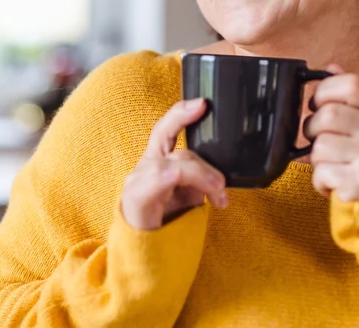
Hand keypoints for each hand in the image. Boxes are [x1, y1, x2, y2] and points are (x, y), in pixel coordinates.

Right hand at [121, 98, 228, 230]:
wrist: (142, 256)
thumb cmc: (163, 223)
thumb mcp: (188, 196)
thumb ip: (199, 179)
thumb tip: (221, 174)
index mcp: (157, 161)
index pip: (165, 130)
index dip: (181, 113)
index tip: (202, 103)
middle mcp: (145, 166)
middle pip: (181, 152)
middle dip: (207, 169)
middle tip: (222, 189)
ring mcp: (138, 181)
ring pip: (176, 165)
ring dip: (202, 178)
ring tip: (218, 197)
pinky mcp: (136, 197)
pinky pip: (161, 178)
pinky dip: (181, 178)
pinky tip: (194, 194)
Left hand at [304, 66, 358, 202]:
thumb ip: (350, 93)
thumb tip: (331, 67)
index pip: (350, 84)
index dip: (324, 91)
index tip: (318, 104)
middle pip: (328, 115)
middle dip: (313, 128)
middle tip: (319, 137)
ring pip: (320, 146)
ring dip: (316, 157)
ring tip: (332, 161)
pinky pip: (321, 173)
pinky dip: (320, 178)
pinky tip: (335, 178)